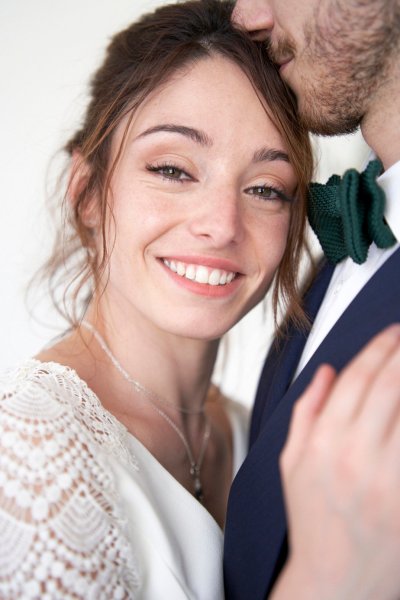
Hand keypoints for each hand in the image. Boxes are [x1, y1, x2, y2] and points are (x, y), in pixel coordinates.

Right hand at [272, 324, 399, 599]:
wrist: (336, 582)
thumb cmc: (313, 520)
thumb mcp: (292, 463)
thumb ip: (307, 412)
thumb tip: (326, 370)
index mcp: (322, 442)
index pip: (355, 378)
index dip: (379, 348)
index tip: (393, 331)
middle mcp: (354, 455)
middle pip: (388, 385)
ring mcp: (387, 479)